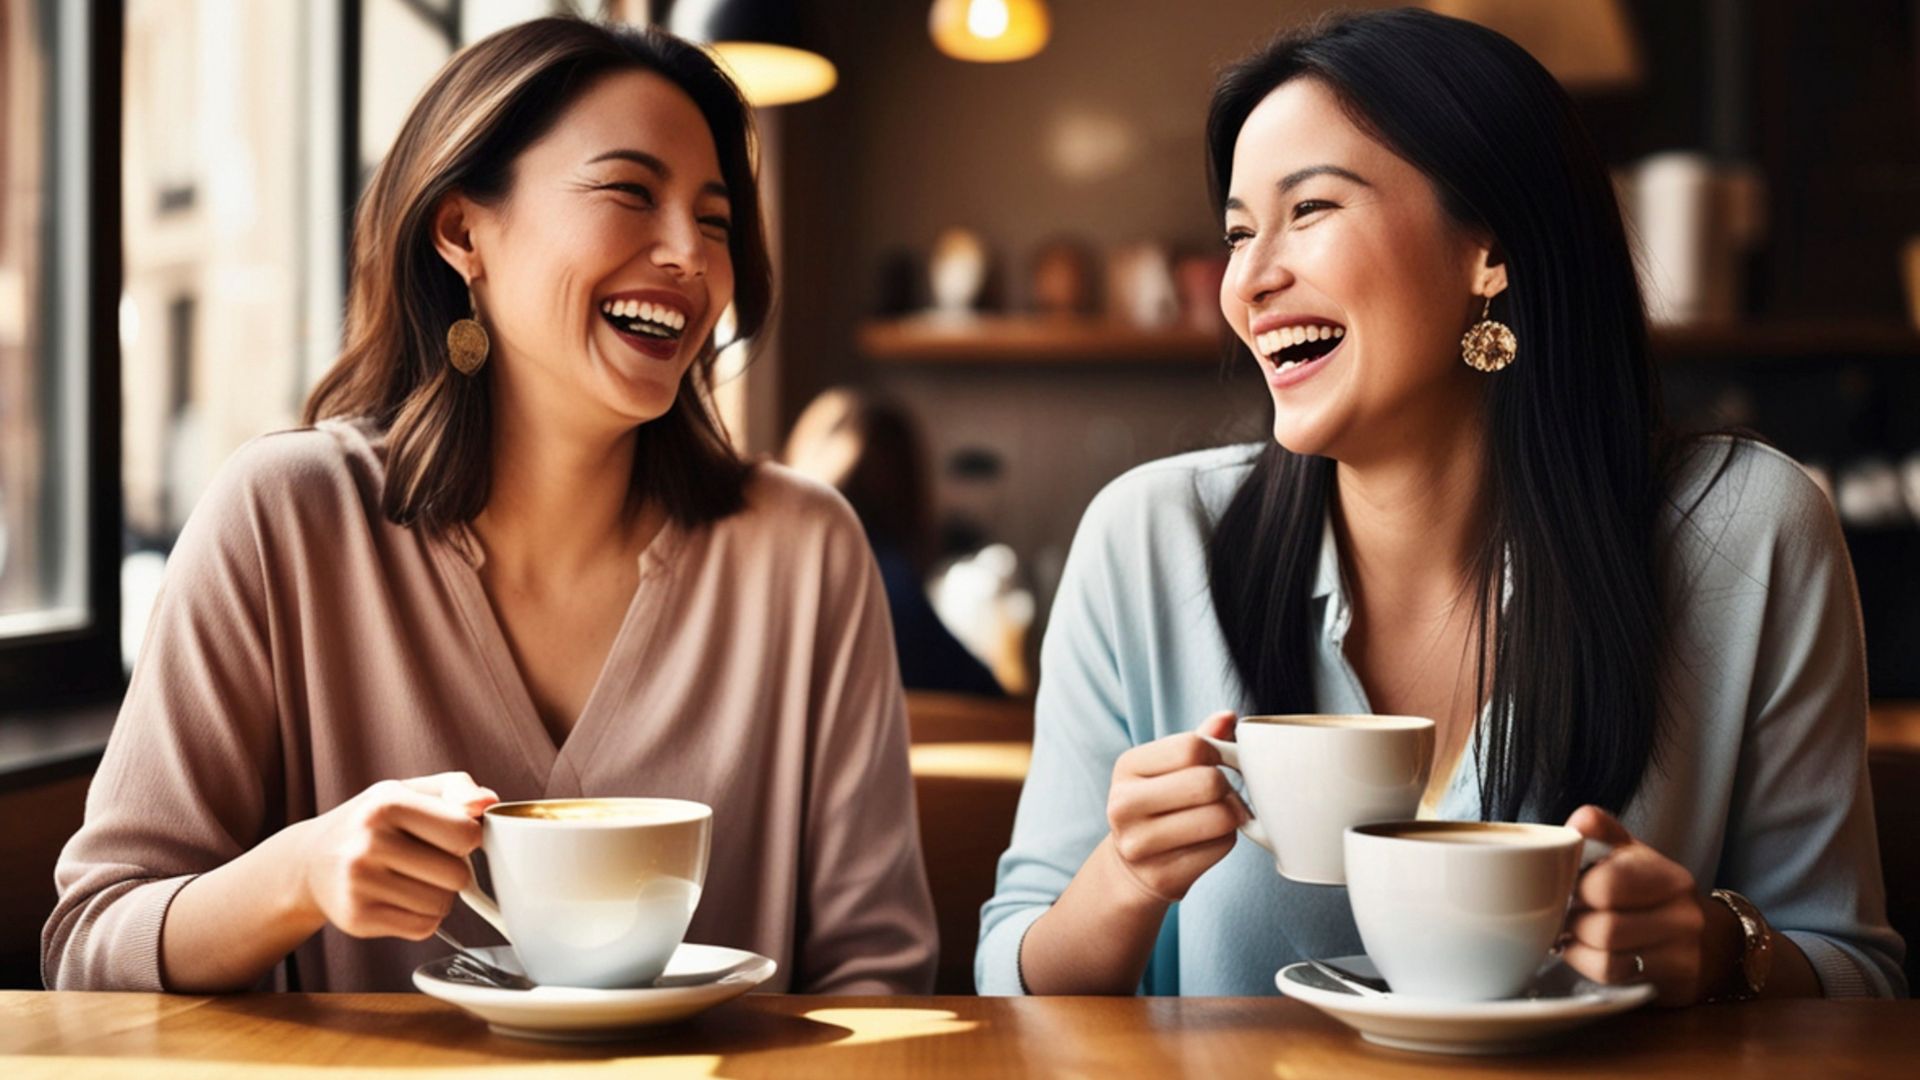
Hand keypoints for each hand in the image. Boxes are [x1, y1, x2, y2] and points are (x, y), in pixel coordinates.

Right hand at [296, 771, 497, 940]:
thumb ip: (456, 788)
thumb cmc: (372, 822)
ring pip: (442, 905)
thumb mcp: (409, 791)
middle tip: (429, 861)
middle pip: (457, 875)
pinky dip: (423, 918)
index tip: (451, 836)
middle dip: (454, 870)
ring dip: (439, 896)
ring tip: (413, 879)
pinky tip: (401, 900)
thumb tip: (488, 803)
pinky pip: (423, 928)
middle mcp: (369, 843)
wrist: (311, 860)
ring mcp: (359, 884)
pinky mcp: (357, 918)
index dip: (468, 838)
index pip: (466, 833)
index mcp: (387, 803)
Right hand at [1104, 711, 1248, 903]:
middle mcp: (1124, 804)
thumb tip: (1228, 716)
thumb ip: (1198, 740)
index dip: (1218, 753)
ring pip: (1221, 817)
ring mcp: (1140, 844)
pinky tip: (1208, 839)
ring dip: (1231, 815)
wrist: (1133, 865)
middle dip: (1227, 786)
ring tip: (1217, 815)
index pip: (1192, 746)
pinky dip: (1226, 840)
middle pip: (1209, 782)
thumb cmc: (1159, 805)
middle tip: (1222, 793)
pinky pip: (1222, 847)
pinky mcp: (1163, 874)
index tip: (1218, 763)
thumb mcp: (1167, 767)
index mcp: (1127, 767)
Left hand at [1561, 805, 1709, 1005]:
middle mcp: (1683, 915)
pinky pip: (1615, 979)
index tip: (1566, 887)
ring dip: (1576, 948)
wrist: (1711, 942)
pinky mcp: (1675, 983)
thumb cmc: (1653, 893)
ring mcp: (1683, 954)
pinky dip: (1588, 966)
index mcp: (1667, 876)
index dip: (1575, 889)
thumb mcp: (1632, 855)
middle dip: (1572, 923)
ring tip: (1573, 934)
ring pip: (1607, 959)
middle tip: (1564, 915)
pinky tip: (1586, 953)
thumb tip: (1579, 821)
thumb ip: (1603, 831)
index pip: (1607, 885)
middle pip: (1604, 928)